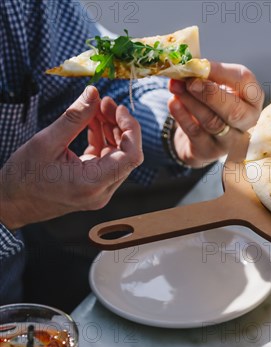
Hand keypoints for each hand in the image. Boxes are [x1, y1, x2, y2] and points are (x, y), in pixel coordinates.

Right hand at [0, 86, 142, 229]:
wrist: (10, 203)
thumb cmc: (23, 176)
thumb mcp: (46, 142)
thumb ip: (74, 117)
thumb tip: (94, 92)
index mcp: (93, 183)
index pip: (131, 157)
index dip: (132, 130)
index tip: (120, 108)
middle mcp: (102, 191)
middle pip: (126, 154)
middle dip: (119, 125)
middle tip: (105, 101)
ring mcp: (100, 191)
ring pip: (118, 155)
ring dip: (111, 130)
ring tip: (96, 107)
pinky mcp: (94, 186)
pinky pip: (107, 160)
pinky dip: (103, 139)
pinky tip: (92, 121)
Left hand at [167, 61, 263, 167]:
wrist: (202, 134)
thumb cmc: (213, 102)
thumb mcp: (215, 85)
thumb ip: (206, 74)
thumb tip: (190, 65)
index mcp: (252, 99)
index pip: (246, 83)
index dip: (222, 72)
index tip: (201, 65)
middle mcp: (248, 121)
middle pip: (234, 111)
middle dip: (210, 94)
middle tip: (190, 82)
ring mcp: (231, 139)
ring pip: (213, 122)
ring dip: (191, 102)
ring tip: (176, 86)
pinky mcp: (210, 150)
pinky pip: (195, 133)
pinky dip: (182, 116)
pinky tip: (173, 103)